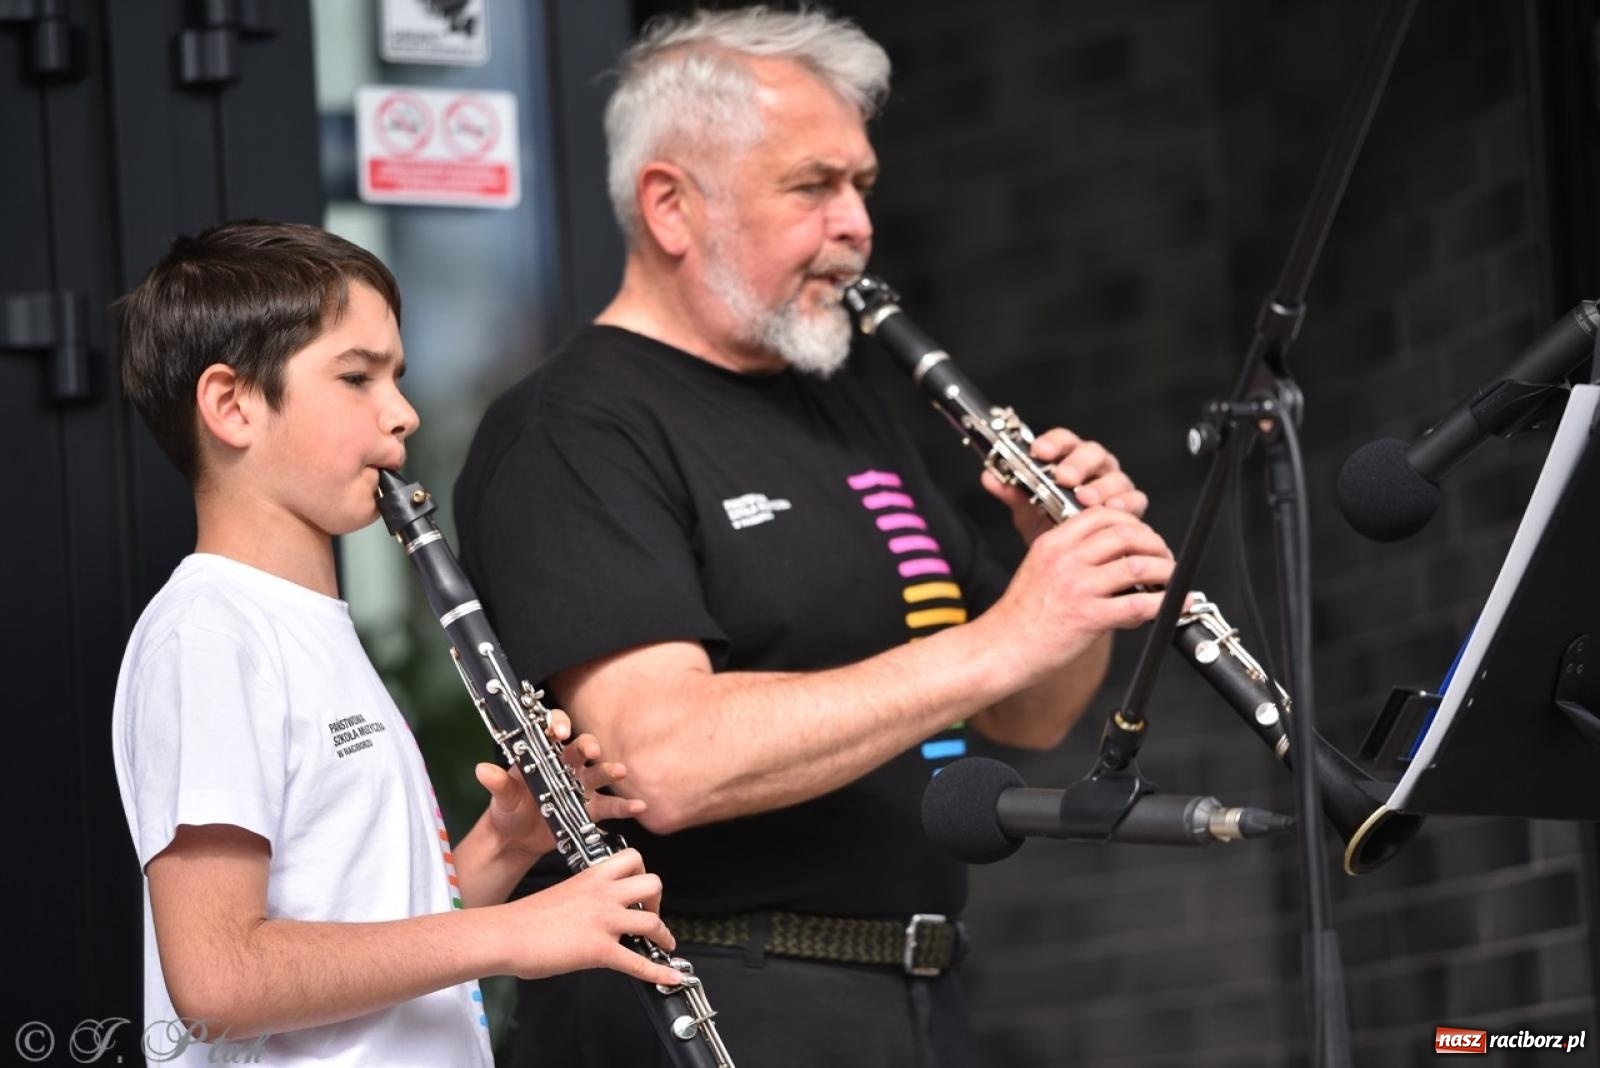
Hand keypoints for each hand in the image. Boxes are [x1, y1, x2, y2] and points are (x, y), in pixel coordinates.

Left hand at [474, 711, 646, 867]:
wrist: (517, 839)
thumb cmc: (509, 810)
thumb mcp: (502, 797)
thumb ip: (498, 784)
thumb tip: (483, 770)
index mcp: (543, 756)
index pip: (553, 730)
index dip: (558, 724)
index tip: (560, 731)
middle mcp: (566, 766)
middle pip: (581, 748)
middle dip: (588, 746)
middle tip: (591, 751)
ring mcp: (580, 787)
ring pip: (599, 774)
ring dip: (610, 771)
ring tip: (619, 772)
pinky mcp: (589, 810)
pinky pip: (610, 806)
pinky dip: (625, 806)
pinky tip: (638, 806)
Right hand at [500, 848, 682, 985]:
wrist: (506, 934)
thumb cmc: (523, 918)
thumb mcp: (562, 894)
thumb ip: (584, 899)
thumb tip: (593, 915)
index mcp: (592, 877)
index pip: (632, 858)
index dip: (642, 872)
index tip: (639, 888)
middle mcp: (603, 895)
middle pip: (652, 883)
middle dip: (658, 900)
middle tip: (650, 914)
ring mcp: (604, 922)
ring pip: (653, 921)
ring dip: (664, 935)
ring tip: (664, 944)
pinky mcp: (599, 950)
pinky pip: (638, 963)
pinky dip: (659, 972)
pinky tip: (672, 976)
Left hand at [982, 427, 1148, 543]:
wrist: (1068, 559)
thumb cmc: (1049, 525)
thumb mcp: (1026, 510)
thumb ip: (1010, 492)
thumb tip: (989, 476)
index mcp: (1068, 460)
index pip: (1064, 441)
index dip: (1053, 442)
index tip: (1039, 451)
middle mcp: (1094, 468)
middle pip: (1092, 453)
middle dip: (1078, 464)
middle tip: (1064, 477)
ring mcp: (1115, 485)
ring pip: (1114, 476)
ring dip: (1100, 486)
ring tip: (1085, 498)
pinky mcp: (1131, 506)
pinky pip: (1135, 499)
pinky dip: (1125, 503)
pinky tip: (1113, 510)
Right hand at [983, 506, 1173, 680]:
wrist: (1000, 649)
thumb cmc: (1020, 616)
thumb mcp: (1039, 569)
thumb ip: (1071, 555)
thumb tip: (1114, 555)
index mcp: (1053, 543)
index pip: (1102, 515)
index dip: (1132, 522)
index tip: (1143, 535)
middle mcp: (1066, 560)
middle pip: (1126, 535)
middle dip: (1155, 543)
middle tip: (1163, 557)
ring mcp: (1078, 588)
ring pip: (1139, 566)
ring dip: (1166, 571)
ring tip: (1172, 580)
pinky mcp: (1089, 617)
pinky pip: (1139, 604)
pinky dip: (1166, 604)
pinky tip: (1174, 605)